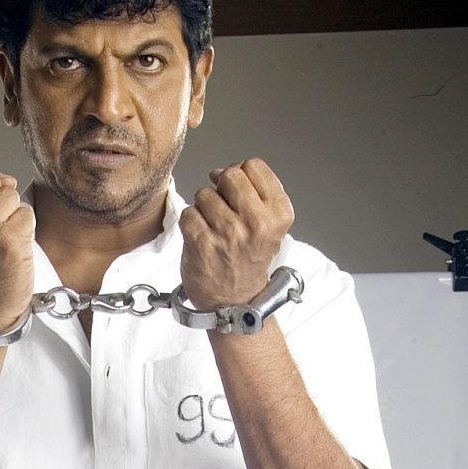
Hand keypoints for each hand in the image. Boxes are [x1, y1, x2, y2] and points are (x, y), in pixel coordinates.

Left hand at [179, 158, 293, 309]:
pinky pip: (189, 213)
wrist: (235, 302)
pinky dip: (190, 224)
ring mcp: (229, 233)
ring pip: (205, 194)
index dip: (239, 173)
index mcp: (278, 214)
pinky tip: (201, 237)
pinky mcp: (203, 243)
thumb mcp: (269, 225)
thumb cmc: (248, 261)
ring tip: (213, 229)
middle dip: (221, 187)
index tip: (235, 191)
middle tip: (222, 209)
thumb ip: (254, 192)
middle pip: (230, 175)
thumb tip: (221, 171)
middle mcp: (257, 223)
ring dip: (204, 208)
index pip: (253, 166)